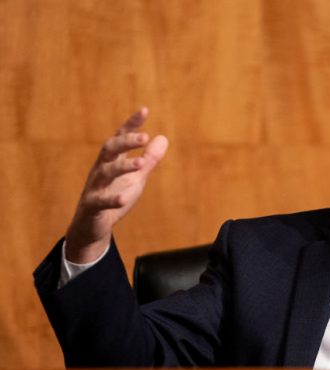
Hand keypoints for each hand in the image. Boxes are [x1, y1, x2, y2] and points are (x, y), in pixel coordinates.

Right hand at [65, 107, 168, 262]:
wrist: (93, 226)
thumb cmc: (115, 196)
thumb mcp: (136, 177)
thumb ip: (149, 159)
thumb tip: (163, 137)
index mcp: (112, 161)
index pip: (120, 137)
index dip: (131, 124)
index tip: (144, 110)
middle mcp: (101, 170)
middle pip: (109, 149)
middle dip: (125, 141)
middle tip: (144, 136)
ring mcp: (95, 187)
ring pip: (105, 172)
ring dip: (123, 166)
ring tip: (141, 163)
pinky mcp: (92, 206)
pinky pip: (100, 201)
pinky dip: (112, 200)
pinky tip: (123, 199)